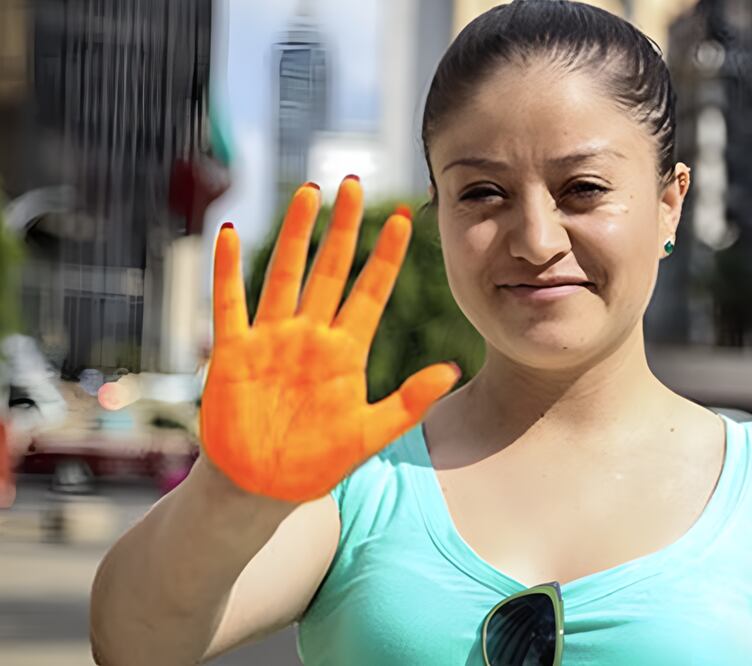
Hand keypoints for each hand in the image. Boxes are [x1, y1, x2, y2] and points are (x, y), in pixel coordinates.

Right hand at [199, 177, 459, 502]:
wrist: (262, 488)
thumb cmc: (317, 464)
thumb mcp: (370, 434)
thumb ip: (409, 402)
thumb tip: (453, 370)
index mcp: (346, 352)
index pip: (371, 292)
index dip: (387, 256)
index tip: (405, 219)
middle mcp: (310, 336)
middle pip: (330, 269)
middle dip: (342, 227)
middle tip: (354, 182)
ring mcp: (271, 340)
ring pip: (285, 274)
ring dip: (295, 235)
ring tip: (308, 192)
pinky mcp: (234, 353)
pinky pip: (230, 304)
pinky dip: (228, 271)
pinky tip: (232, 234)